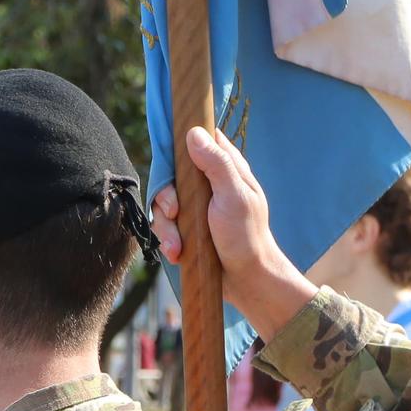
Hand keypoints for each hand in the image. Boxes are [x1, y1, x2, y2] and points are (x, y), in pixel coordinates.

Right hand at [149, 126, 315, 339]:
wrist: (245, 278)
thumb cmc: (246, 235)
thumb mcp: (233, 195)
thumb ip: (216, 164)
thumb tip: (193, 132)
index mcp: (226, 169)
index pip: (200, 140)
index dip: (181, 144)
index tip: (171, 160)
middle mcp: (209, 184)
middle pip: (172, 175)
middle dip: (166, 196)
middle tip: (175, 211)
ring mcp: (196, 207)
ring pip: (164, 204)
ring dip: (167, 227)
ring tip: (178, 245)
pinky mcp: (187, 228)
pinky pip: (165, 227)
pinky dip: (168, 241)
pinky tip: (178, 253)